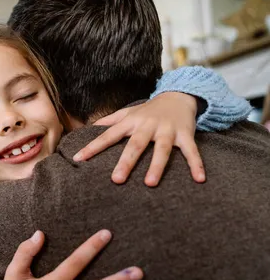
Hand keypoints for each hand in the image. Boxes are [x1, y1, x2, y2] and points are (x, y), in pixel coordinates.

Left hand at [72, 92, 205, 186]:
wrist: (178, 95)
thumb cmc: (148, 110)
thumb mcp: (127, 113)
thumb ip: (108, 121)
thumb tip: (87, 129)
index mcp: (131, 123)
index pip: (108, 136)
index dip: (92, 147)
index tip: (78, 159)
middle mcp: (148, 126)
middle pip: (135, 145)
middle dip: (126, 162)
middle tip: (116, 180)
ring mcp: (167, 130)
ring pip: (162, 150)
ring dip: (157, 167)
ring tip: (150, 184)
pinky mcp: (185, 134)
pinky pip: (191, 151)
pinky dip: (196, 164)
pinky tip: (199, 179)